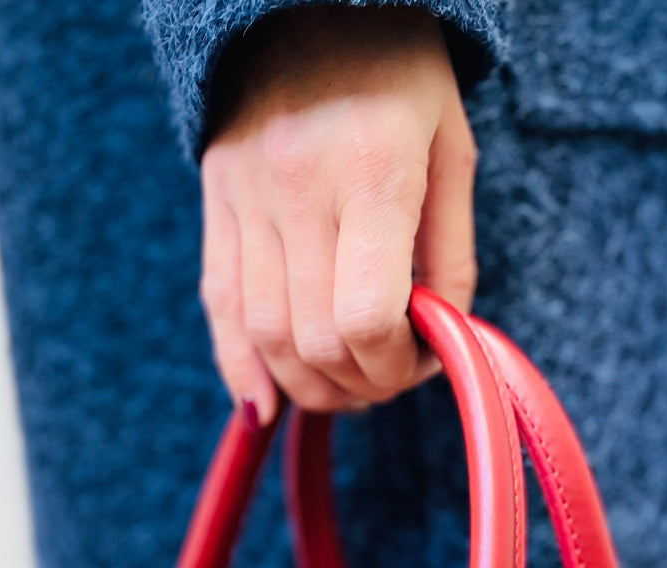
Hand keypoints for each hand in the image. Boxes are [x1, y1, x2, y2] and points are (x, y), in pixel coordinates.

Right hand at [199, 6, 477, 424]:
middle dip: (359, 385)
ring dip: (308, 386)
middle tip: (387, 380)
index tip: (419, 362)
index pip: (366, 317)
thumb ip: (449, 253)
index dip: (396, 366)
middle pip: (314, 340)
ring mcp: (246, 197)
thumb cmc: (397, 67)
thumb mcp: (450, 148)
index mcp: (371, 172)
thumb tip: (439, 338)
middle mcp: (297, 188)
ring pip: (264, 336)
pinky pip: (220, 306)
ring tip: (345, 388)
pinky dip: (241, 366)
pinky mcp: (217, 201)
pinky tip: (266, 400)